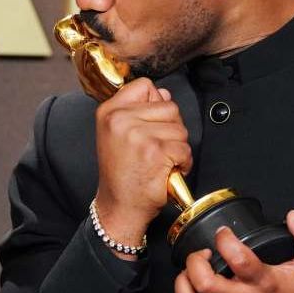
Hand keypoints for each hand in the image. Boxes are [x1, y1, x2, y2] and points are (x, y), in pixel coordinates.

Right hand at [95, 78, 191, 257]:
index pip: (145, 85)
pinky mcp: (156, 151)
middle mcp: (120, 119)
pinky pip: (184, 148)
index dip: (155, 103)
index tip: (149, 124)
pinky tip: (167, 170)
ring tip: (160, 160)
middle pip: (169, 106)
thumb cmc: (121, 174)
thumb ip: (138, 109)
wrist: (119, 206)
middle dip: (171, 128)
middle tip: (156, 148)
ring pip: (180, 128)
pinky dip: (183, 162)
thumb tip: (163, 93)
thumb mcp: (117, 133)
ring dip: (177, 147)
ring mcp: (138, 134)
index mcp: (109, 111)